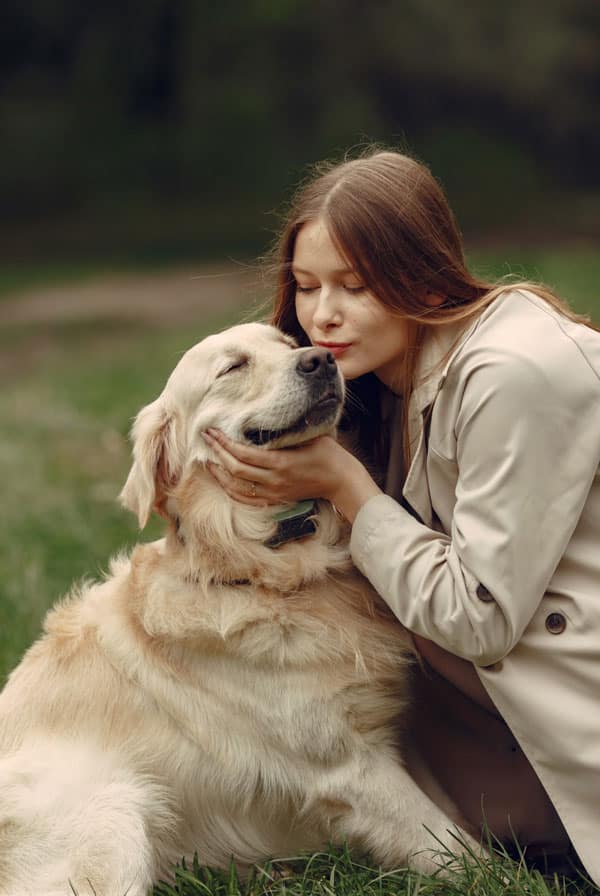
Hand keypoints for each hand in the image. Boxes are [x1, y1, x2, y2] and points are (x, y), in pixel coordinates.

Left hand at [201, 429, 380, 521]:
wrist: (340, 480)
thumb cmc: (327, 453)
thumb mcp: (308, 435)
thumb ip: (285, 430)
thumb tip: (262, 416)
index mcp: (281, 462)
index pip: (243, 454)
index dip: (224, 443)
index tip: (212, 431)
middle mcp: (274, 480)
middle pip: (235, 469)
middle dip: (217, 453)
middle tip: (206, 438)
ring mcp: (273, 492)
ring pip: (236, 487)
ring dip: (219, 473)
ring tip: (207, 459)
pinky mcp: (275, 499)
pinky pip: (246, 499)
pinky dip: (230, 490)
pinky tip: (222, 479)